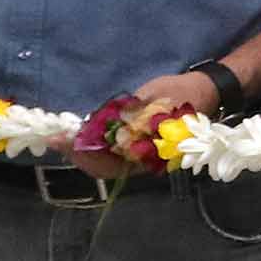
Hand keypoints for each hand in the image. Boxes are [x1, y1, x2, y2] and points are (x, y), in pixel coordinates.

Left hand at [71, 70, 221, 183]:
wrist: (204, 92)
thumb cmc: (181, 93)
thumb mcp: (155, 98)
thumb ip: (128, 116)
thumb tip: (96, 128)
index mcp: (151, 152)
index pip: (110, 161)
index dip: (84, 151)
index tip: (62, 138)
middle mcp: (144, 161)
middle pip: (104, 168)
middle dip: (77, 155)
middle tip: (55, 139)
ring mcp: (141, 157)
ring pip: (106, 165)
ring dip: (83, 153)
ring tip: (63, 138)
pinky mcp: (139, 149)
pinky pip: (112, 156)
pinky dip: (94, 148)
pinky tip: (83, 136)